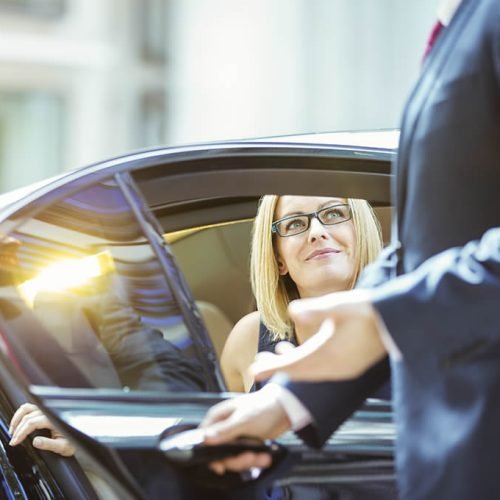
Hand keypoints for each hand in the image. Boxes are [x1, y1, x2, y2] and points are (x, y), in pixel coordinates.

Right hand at [9, 403, 74, 456]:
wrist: (83, 435)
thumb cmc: (75, 440)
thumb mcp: (63, 446)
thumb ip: (49, 444)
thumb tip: (35, 441)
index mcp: (54, 419)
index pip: (32, 422)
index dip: (21, 432)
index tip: (15, 441)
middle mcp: (51, 412)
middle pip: (28, 416)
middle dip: (17, 428)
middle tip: (13, 440)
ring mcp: (48, 410)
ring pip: (28, 408)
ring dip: (18, 418)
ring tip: (13, 430)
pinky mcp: (47, 411)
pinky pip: (31, 407)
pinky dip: (22, 414)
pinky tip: (20, 423)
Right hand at [200, 388, 290, 473]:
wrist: (285, 408)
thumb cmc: (263, 407)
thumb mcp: (243, 420)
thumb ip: (224, 431)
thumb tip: (205, 438)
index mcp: (219, 417)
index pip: (205, 439)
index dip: (209, 454)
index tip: (220, 467)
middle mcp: (224, 427)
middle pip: (219, 453)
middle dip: (236, 459)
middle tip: (249, 458)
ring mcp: (236, 436)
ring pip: (233, 457)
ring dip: (248, 461)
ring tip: (262, 457)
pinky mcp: (246, 443)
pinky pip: (245, 457)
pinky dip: (255, 460)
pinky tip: (265, 458)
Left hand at [250, 289, 387, 381]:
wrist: (399, 322)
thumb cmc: (369, 311)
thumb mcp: (340, 306)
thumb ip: (314, 310)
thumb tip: (292, 311)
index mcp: (329, 355)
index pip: (294, 365)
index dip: (273, 368)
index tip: (253, 372)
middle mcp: (334, 367)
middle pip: (299, 372)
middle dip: (278, 370)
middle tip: (257, 369)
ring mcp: (343, 369)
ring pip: (310, 372)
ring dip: (292, 367)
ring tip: (275, 359)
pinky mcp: (350, 365)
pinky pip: (322, 370)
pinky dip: (307, 364)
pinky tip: (301, 354)